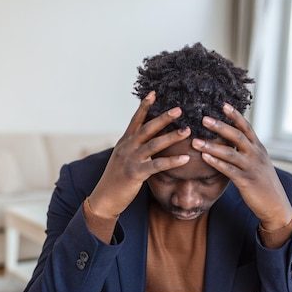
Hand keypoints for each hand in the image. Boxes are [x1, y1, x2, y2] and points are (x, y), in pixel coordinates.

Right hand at [88, 91, 190, 217]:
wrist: (104, 198)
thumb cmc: (116, 179)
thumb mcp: (122, 158)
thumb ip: (133, 147)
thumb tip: (145, 138)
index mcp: (124, 142)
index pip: (135, 120)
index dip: (144, 106)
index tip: (154, 93)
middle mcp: (127, 147)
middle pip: (147, 128)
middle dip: (164, 118)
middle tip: (179, 109)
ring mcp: (130, 159)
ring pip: (154, 144)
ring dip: (172, 137)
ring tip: (187, 131)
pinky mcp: (135, 173)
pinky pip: (157, 165)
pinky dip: (172, 161)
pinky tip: (186, 159)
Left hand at [192, 103, 291, 229]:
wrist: (275, 204)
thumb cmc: (263, 183)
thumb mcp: (258, 162)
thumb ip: (247, 150)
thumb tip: (233, 140)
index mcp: (258, 148)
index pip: (246, 127)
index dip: (235, 116)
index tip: (223, 104)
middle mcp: (256, 155)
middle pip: (237, 136)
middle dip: (220, 126)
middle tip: (204, 118)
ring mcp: (251, 167)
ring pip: (230, 153)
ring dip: (212, 146)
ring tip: (196, 141)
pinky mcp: (246, 181)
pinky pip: (229, 170)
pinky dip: (216, 163)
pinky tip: (204, 158)